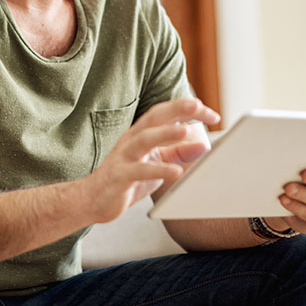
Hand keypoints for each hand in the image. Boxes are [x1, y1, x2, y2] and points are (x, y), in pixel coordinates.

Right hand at [81, 98, 218, 223]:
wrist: (94, 199)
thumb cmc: (128, 179)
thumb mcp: (157, 163)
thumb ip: (179, 153)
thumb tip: (204, 145)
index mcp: (141, 133)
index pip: (165, 114)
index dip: (187, 109)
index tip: (211, 113)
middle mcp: (132, 139)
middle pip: (154, 118)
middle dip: (176, 109)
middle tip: (198, 106)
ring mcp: (124, 156)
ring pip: (144, 139)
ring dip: (165, 133)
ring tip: (185, 131)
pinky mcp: (119, 176)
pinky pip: (139, 171)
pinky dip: (158, 170)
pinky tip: (176, 171)